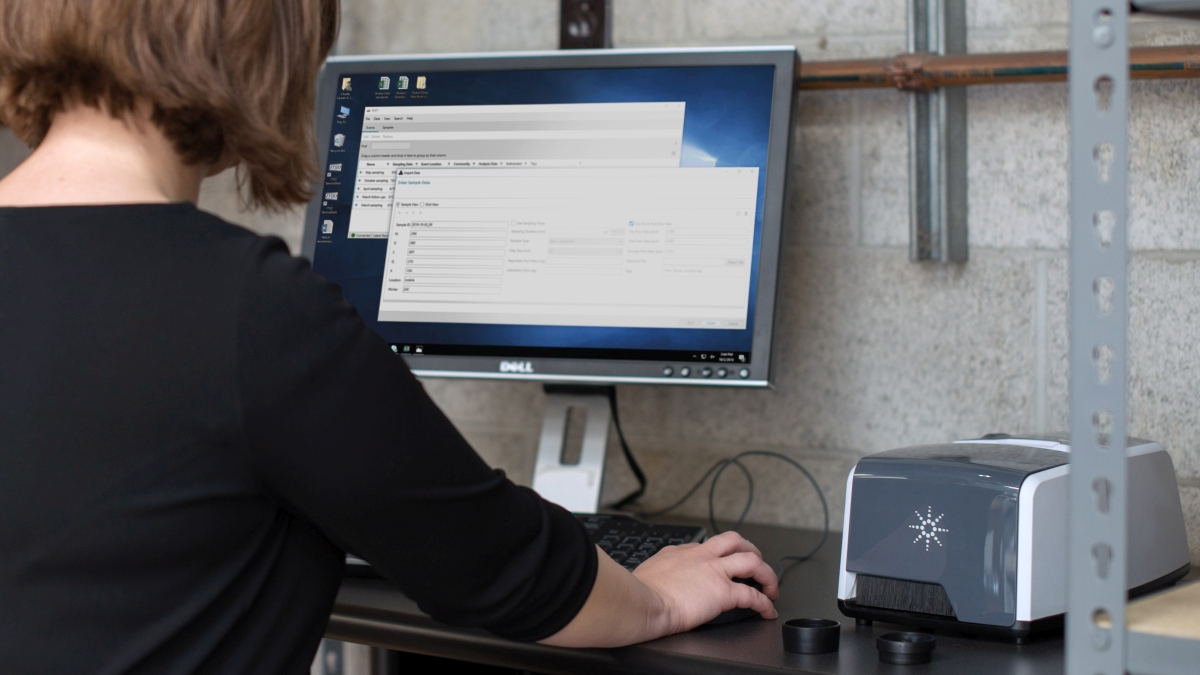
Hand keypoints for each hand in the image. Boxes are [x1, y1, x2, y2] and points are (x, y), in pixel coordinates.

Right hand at [632, 531, 778, 632]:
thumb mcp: (648, 570)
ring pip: (752, 561)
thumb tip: (655, 576)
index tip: (722, 564)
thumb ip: (659, 569)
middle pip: (735, 541)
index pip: (708, 546)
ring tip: (771, 586)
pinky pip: (753, 595)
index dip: (720, 554)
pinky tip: (767, 611)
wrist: (642, 603)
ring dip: (766, 573)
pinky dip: (764, 603)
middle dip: (750, 550)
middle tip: (756, 563)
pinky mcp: (724, 592)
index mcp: (682, 552)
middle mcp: (701, 556)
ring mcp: (715, 571)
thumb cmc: (639, 593)